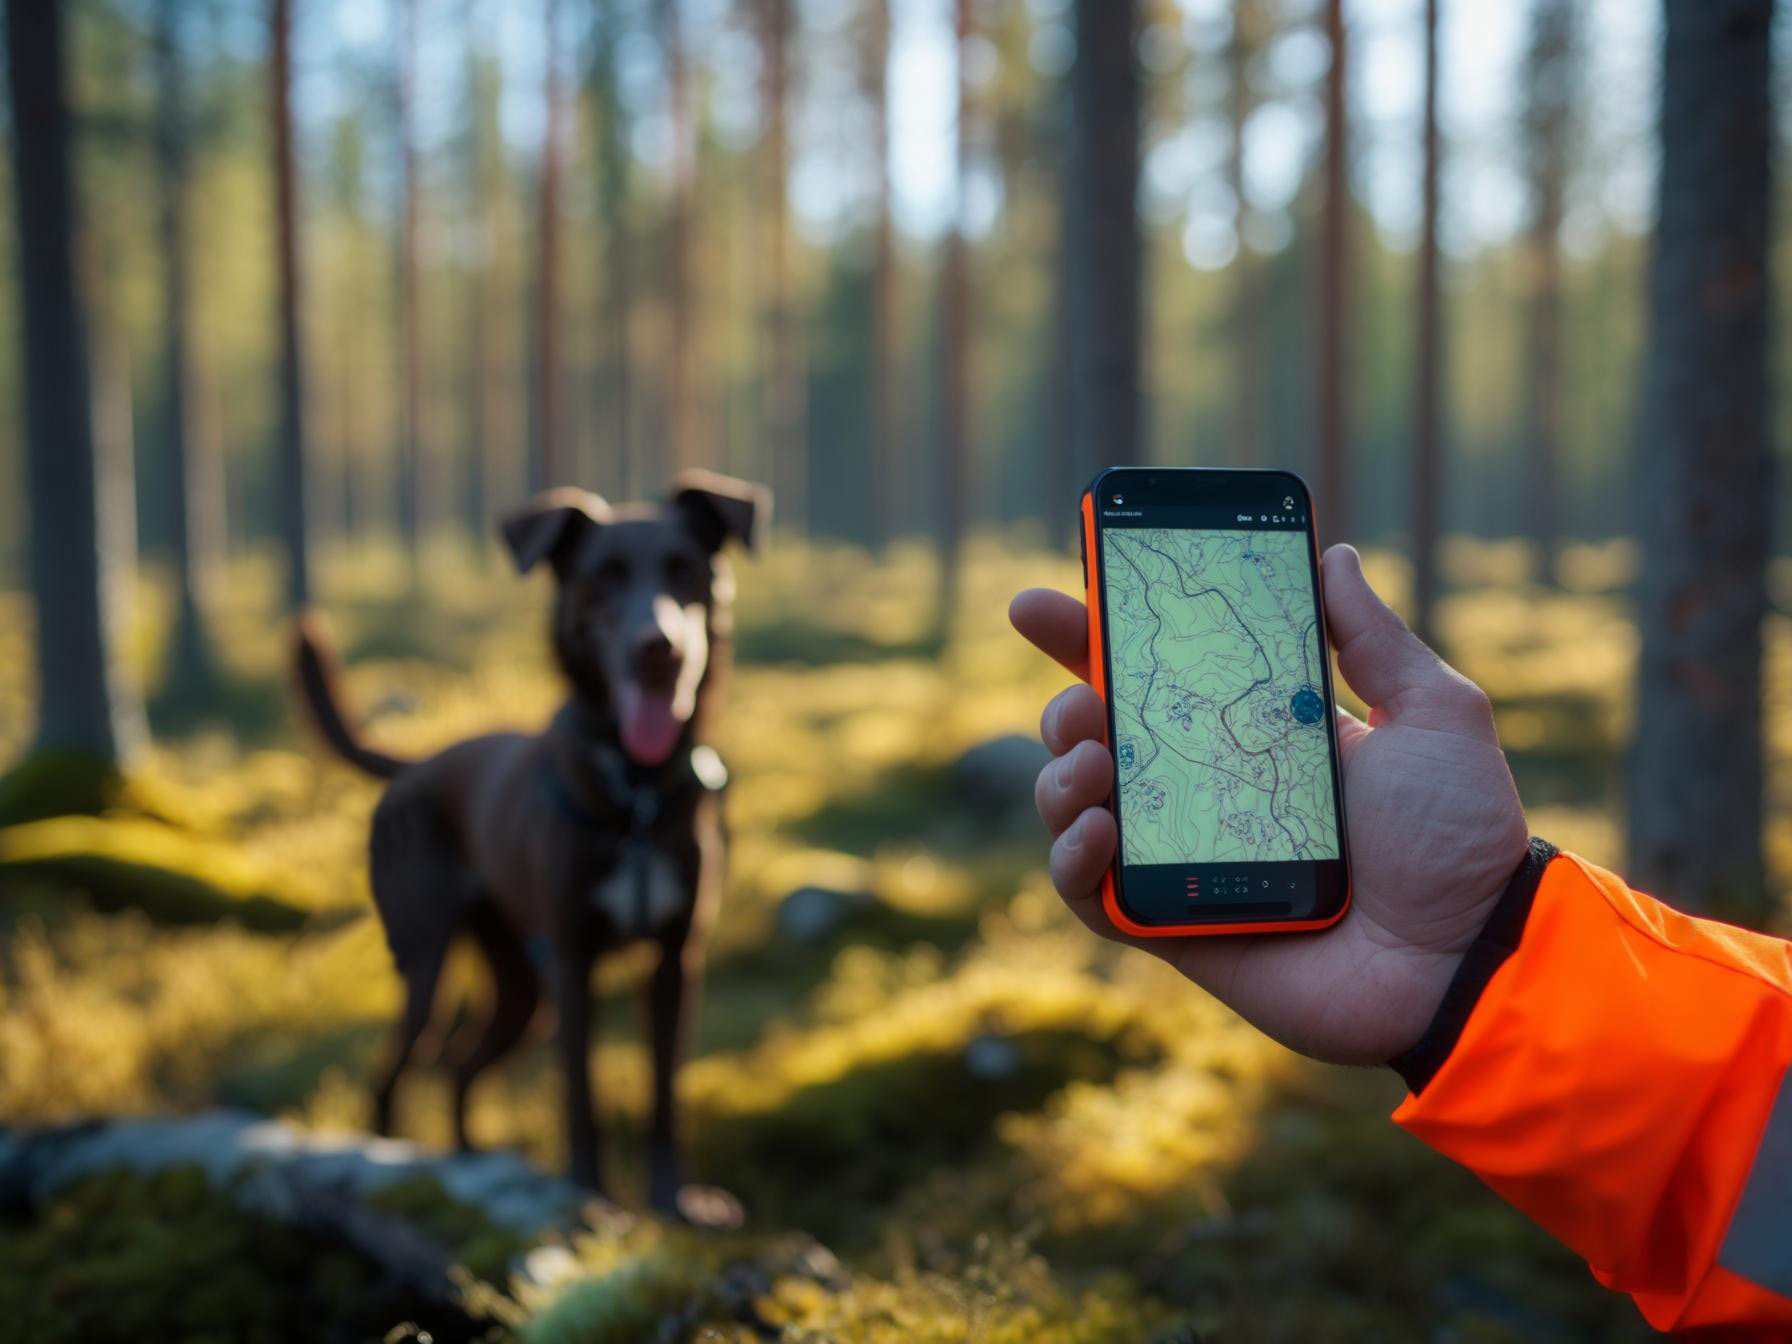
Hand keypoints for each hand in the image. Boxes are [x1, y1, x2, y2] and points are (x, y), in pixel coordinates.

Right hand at [1010, 544, 1529, 1064]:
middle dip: (1065, 704)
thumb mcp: (1432, 713)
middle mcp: (1204, 791)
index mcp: (1254, 734)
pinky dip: (1072, 857)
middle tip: (1083, 701)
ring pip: (1075, 807)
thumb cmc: (1458, 836)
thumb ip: (1375, 640)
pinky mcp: (1168, 928)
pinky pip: (1087, 893)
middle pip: (1096, 735)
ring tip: (1094, 763)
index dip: (1091, 634)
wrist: (1466, 955)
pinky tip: (1101, 827)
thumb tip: (1333, 555)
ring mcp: (1179, 860)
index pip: (1156, 674)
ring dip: (1060, 774)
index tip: (1041, 602)